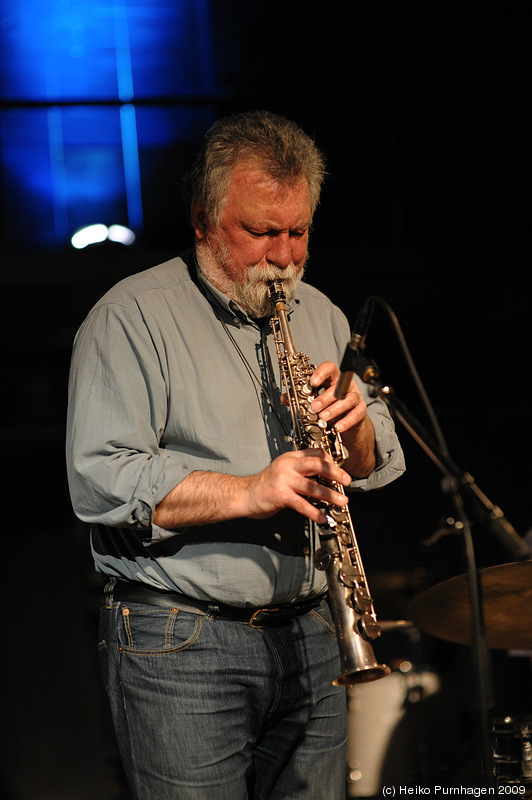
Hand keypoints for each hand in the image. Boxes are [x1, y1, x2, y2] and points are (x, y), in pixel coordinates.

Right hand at [244, 448, 350, 524]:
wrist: (244, 495)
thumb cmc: (266, 485)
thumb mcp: (284, 471)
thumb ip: (302, 471)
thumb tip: (325, 478)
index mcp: (290, 457)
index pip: (315, 453)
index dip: (330, 461)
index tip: (340, 470)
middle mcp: (287, 465)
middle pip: (317, 465)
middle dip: (335, 473)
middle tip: (347, 481)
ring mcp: (283, 479)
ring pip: (312, 486)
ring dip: (330, 495)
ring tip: (342, 502)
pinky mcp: (279, 495)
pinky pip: (301, 504)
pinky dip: (314, 512)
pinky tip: (322, 517)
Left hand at [308, 361, 375, 477]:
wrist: (345, 422)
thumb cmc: (328, 407)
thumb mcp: (314, 400)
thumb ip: (300, 398)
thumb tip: (284, 398)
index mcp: (332, 378)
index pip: (329, 368)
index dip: (321, 373)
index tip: (312, 382)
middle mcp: (345, 385)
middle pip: (337, 387)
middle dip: (324, 398)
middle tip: (314, 407)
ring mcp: (354, 397)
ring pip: (347, 400)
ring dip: (333, 410)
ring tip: (322, 418)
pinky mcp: (360, 411)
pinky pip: (355, 415)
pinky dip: (345, 422)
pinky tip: (337, 427)